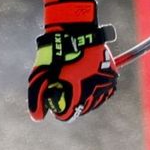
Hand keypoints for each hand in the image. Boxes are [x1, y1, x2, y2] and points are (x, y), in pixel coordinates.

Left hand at [27, 0, 117, 121]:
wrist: (76, 32)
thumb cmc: (54, 53)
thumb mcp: (39, 75)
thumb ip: (37, 99)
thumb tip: (38, 118)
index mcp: (75, 93)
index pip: (66, 115)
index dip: (58, 109)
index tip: (55, 99)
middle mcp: (93, 91)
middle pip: (81, 109)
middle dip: (72, 102)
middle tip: (65, 88)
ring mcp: (104, 84)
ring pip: (94, 102)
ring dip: (86, 98)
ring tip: (76, 84)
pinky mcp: (112, 77)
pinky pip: (104, 93)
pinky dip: (96, 91)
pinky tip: (87, 82)